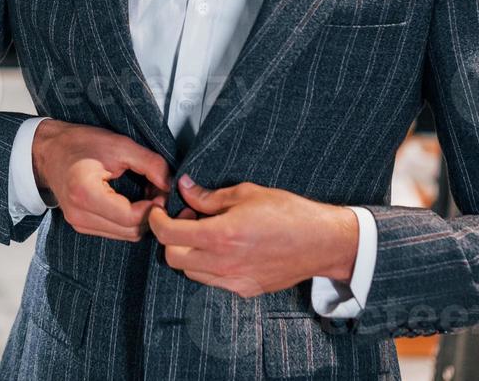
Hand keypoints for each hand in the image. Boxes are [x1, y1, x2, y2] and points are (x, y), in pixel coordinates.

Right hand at [31, 119, 171, 241]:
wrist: (48, 151)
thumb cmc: (80, 143)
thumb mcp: (119, 145)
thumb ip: (150, 164)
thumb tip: (171, 184)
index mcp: (85, 194)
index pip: (131, 218)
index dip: (154, 208)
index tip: (162, 189)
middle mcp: (80, 216)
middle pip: (131, 231)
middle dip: (151, 214)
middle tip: (158, 190)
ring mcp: (79, 224)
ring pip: (126, 235)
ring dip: (142, 219)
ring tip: (146, 194)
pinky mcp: (81, 226)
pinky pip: (115, 232)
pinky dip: (129, 220)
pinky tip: (133, 201)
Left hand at [148, 176, 357, 297]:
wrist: (322, 242)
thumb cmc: (288, 212)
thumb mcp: (246, 193)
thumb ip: (209, 195)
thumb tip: (184, 188)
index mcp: (220, 235)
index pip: (168, 235)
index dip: (157, 221)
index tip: (159, 211)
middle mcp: (223, 263)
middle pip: (172, 257)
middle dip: (171, 237)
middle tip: (188, 218)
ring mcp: (233, 281)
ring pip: (190, 272)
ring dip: (189, 252)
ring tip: (208, 233)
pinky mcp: (245, 289)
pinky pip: (212, 281)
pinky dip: (208, 266)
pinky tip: (224, 248)